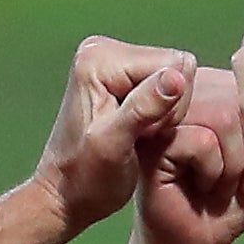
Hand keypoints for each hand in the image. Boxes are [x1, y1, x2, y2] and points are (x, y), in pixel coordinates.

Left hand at [30, 35, 199, 234]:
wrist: (65, 193)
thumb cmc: (86, 179)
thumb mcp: (114, 146)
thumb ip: (144, 108)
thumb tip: (178, 77)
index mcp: (100, 58)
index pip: (172, 65)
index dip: (170, 106)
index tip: (143, 134)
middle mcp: (105, 49)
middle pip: (176, 67)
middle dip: (168, 108)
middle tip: (140, 137)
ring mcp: (114, 60)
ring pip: (176, 78)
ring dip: (165, 114)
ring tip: (137, 137)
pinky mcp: (122, 75)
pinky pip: (168, 87)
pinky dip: (161, 114)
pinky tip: (138, 133)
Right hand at [111, 66, 243, 243]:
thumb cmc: (227, 202)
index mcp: (208, 91)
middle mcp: (183, 99)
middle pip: (237, 98)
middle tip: (234, 182)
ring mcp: (164, 119)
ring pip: (223, 116)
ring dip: (233, 163)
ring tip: (218, 185)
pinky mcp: (152, 145)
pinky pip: (203, 140)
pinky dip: (213, 171)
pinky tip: (201, 187)